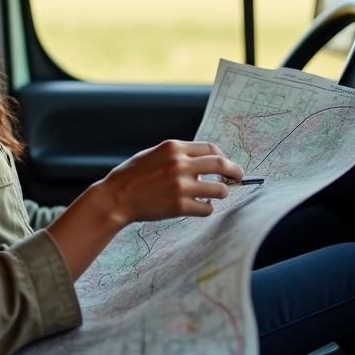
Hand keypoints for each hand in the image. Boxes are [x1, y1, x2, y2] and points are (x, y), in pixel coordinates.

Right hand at [95, 140, 243, 227]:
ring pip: (219, 189)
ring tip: (214, 194)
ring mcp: (181, 186)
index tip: (225, 164)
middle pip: (221, 164)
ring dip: (221, 192)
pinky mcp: (180, 206)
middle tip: (239, 177)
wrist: (116, 197)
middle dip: (235, 171)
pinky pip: (207, 207)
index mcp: (173, 148)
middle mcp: (179, 164)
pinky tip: (199, 206)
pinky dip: (207, 207)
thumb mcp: (154, 154)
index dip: (223, 156)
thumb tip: (202, 159)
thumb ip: (177, 154)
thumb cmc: (132, 175)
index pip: (211, 149)